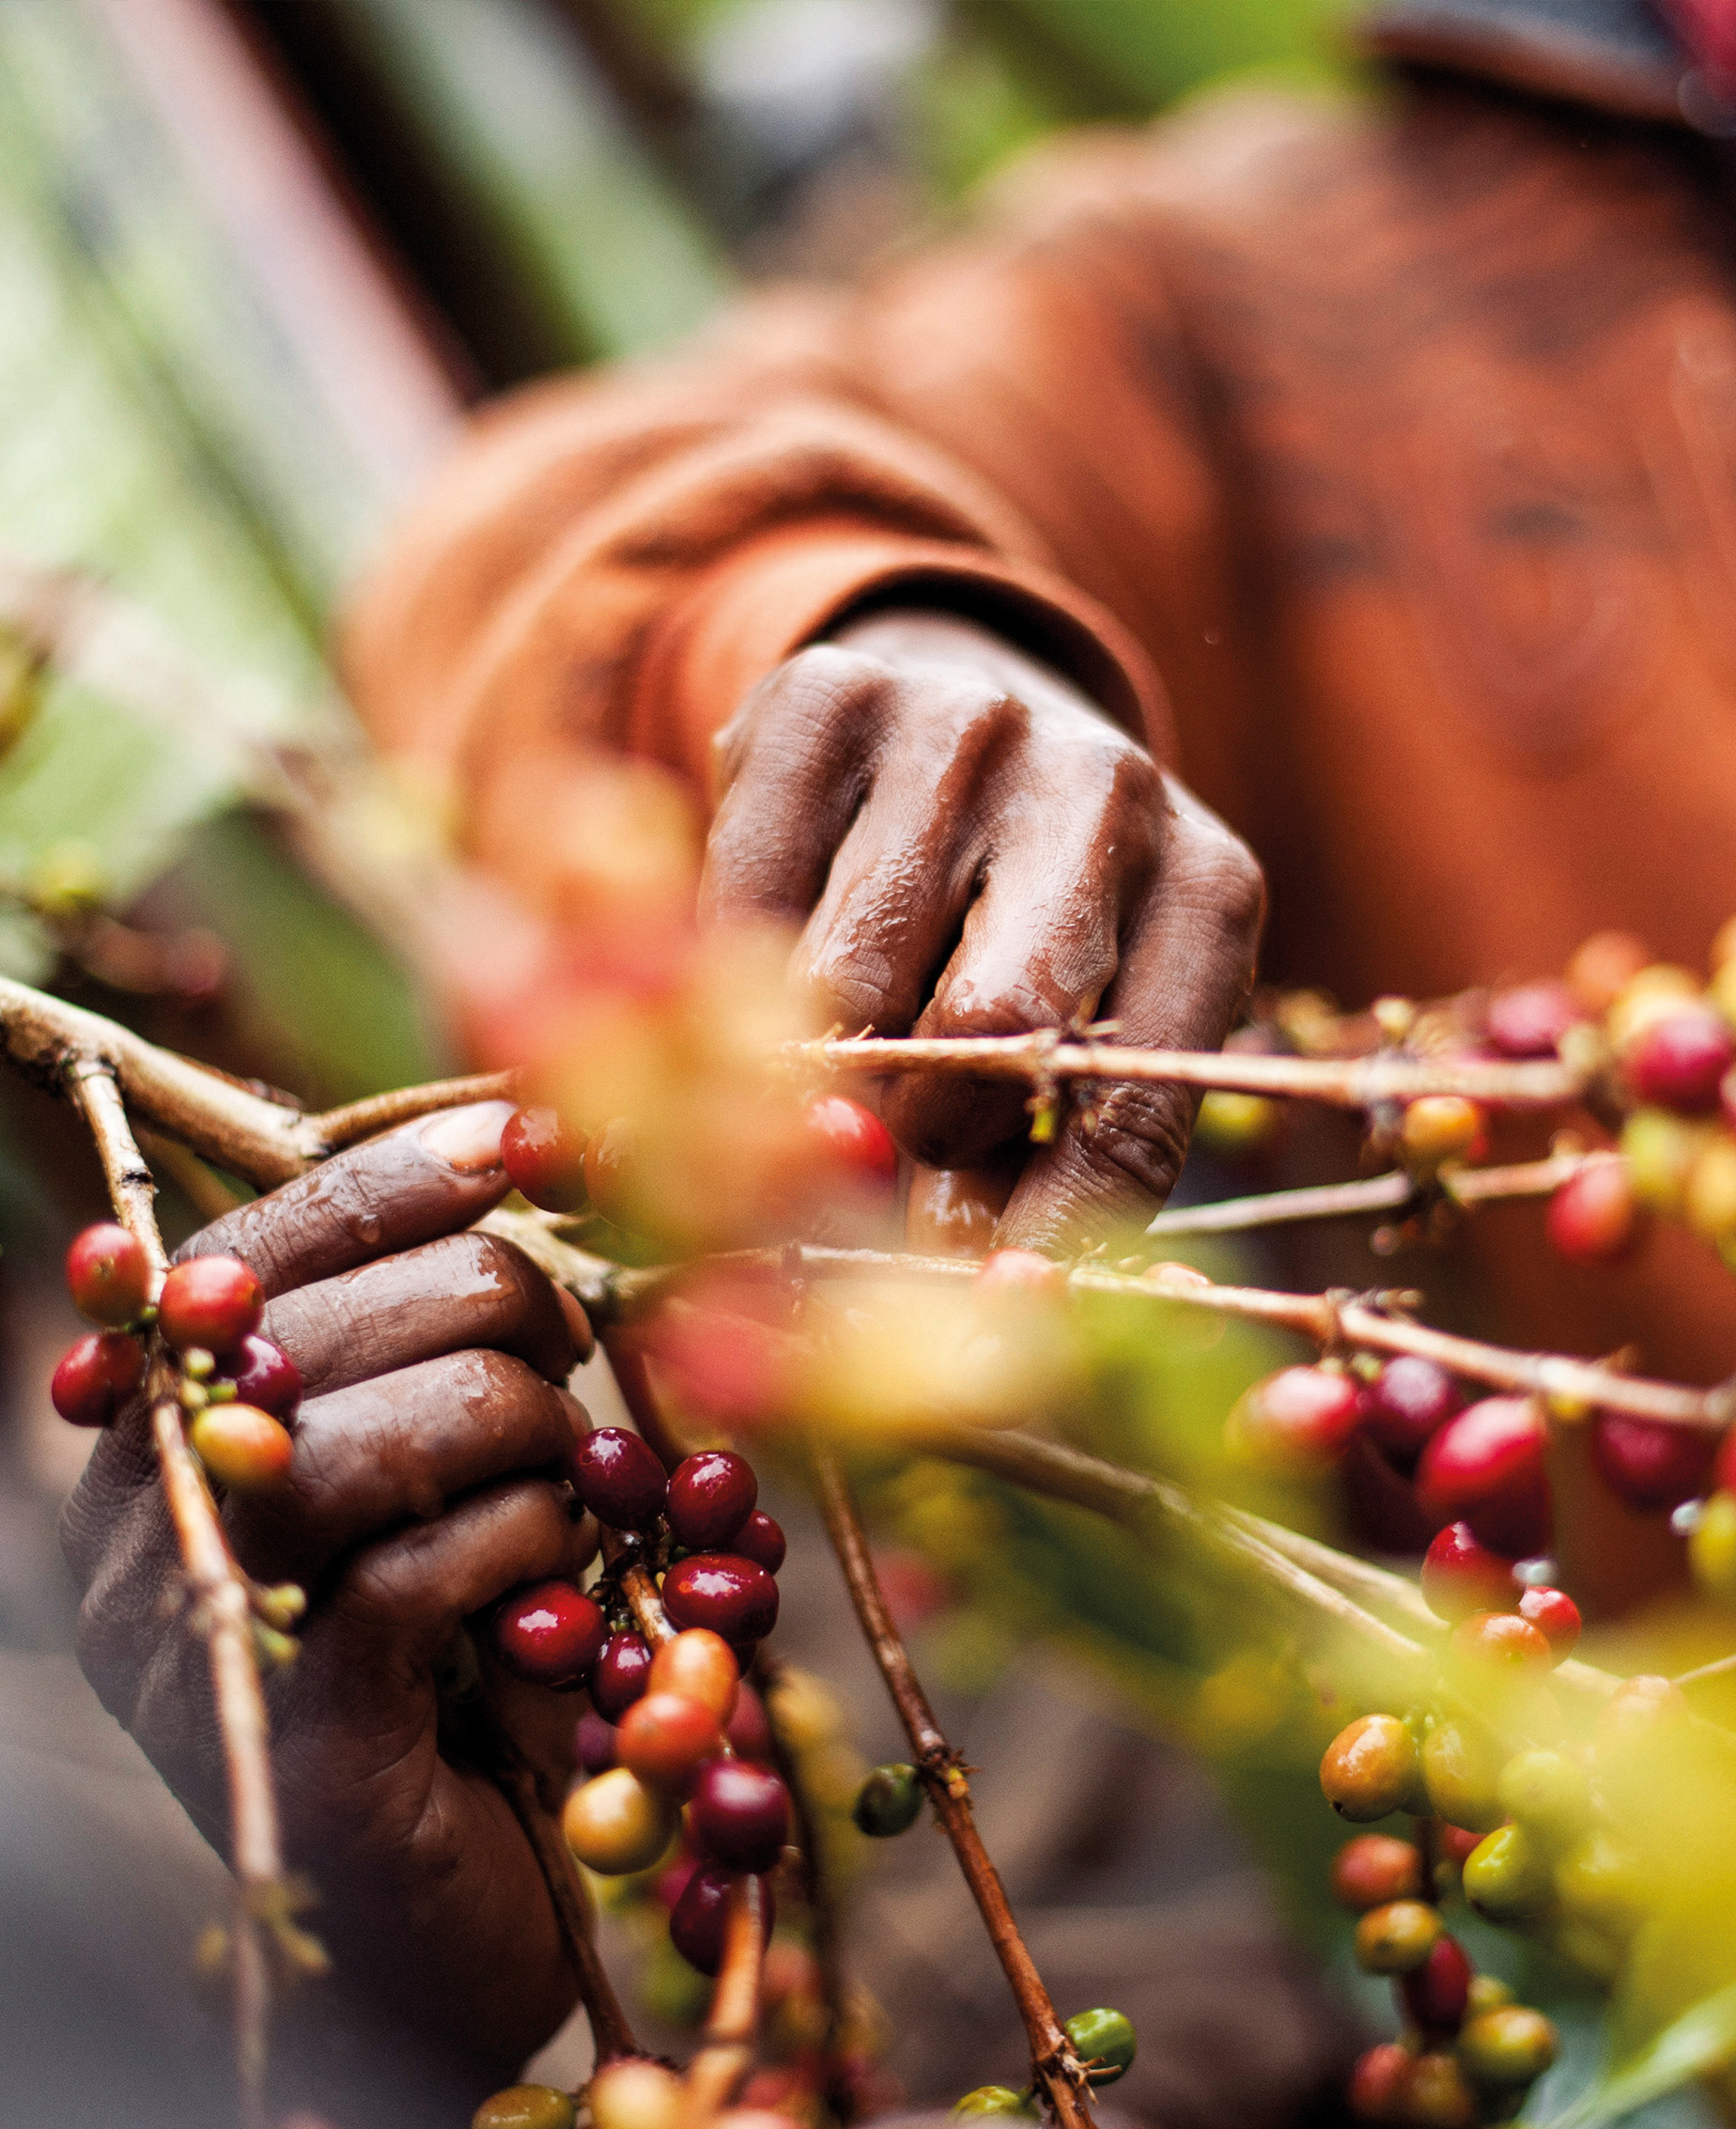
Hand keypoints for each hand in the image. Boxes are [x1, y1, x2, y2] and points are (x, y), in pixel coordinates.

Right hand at [60, 1104, 592, 2079]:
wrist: (440, 1922)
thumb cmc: (454, 1675)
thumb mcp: (437, 1482)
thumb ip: (432, 1342)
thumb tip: (517, 1146)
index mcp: (170, 1426)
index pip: (263, 1241)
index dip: (399, 1177)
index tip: (529, 1139)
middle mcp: (152, 1512)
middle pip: (350, 1315)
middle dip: (517, 1321)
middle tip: (574, 1390)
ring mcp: (206, 1622)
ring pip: (399, 1427)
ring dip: (538, 1446)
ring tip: (568, 1509)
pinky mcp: (292, 1726)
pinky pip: (433, 1564)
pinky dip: (534, 1555)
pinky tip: (551, 1600)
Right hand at [702, 609, 1264, 1250]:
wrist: (956, 693)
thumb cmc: (1032, 912)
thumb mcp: (1088, 1020)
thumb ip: (1049, 1159)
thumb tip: (987, 1297)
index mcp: (1208, 888)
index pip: (1133, 1109)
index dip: (1048, 1233)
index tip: (977, 1308)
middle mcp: (1105, 788)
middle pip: (989, 1028)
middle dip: (927, 1130)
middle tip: (896, 1144)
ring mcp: (964, 725)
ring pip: (845, 981)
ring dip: (824, 1055)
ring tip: (838, 1041)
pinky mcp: (826, 695)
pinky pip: (742, 901)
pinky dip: (729, 966)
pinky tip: (769, 952)